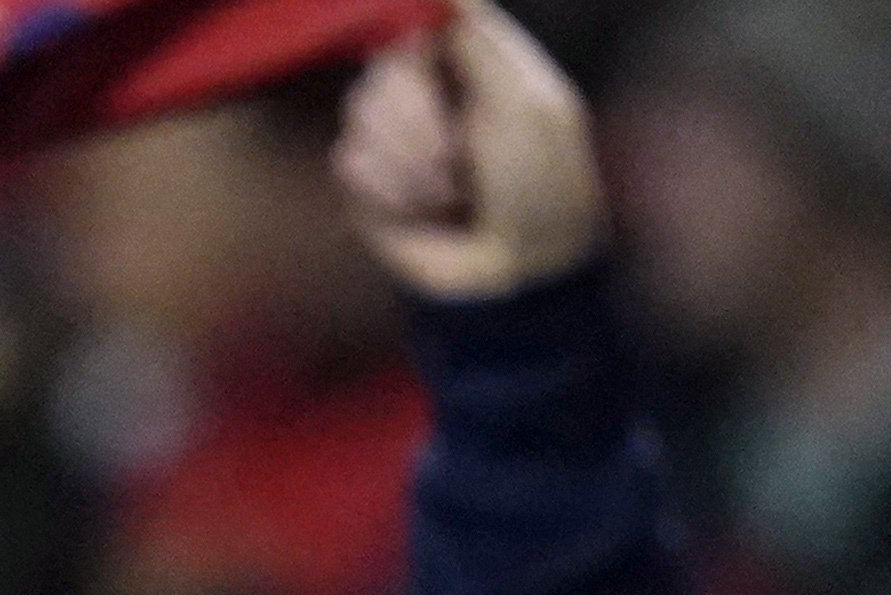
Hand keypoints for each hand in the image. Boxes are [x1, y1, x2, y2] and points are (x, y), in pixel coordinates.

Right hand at [336, 0, 604, 304]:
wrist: (512, 274)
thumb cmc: (541, 188)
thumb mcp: (525, 104)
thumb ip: (483, 43)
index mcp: (476, 64)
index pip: (423, 20)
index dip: (411, 27)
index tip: (416, 46)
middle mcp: (432, 94)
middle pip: (385, 65)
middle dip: (415, 115)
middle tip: (453, 155)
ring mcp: (397, 139)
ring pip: (360, 110)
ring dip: (408, 160)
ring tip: (448, 194)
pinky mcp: (368, 184)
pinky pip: (349, 160)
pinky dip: (390, 190)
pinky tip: (423, 212)